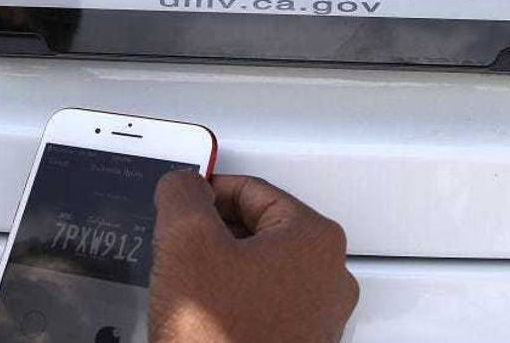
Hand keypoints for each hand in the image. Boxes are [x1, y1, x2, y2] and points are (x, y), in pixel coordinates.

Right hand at [150, 173, 359, 342]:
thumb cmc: (220, 339)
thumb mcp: (186, 242)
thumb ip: (183, 194)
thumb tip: (183, 182)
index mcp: (314, 239)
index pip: (253, 190)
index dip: (208, 192)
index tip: (185, 200)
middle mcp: (328, 276)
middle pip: (261, 229)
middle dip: (216, 233)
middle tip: (181, 245)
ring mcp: (318, 316)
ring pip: (261, 269)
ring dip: (224, 270)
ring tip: (190, 287)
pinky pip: (264, 306)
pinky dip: (234, 304)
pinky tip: (207, 319)